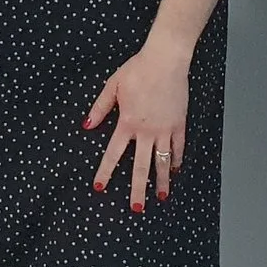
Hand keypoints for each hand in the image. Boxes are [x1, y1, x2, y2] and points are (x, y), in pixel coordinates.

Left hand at [88, 38, 191, 210]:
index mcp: (127, 123)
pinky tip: (175, 170)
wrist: (166, 59)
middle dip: (138, 189)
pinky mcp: (179, 123)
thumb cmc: (138, 69)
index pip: (113, 154)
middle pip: (141, 166)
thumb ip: (100, 108)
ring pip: (163, 161)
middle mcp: (146, 131)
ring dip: (162, 181)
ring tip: (161, 198)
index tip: (99, 187)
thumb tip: (86, 126)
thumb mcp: (112, 86)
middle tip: (135, 208)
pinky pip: (178, 147)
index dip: (105, 172)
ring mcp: (165, 129)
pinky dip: (177, 160)